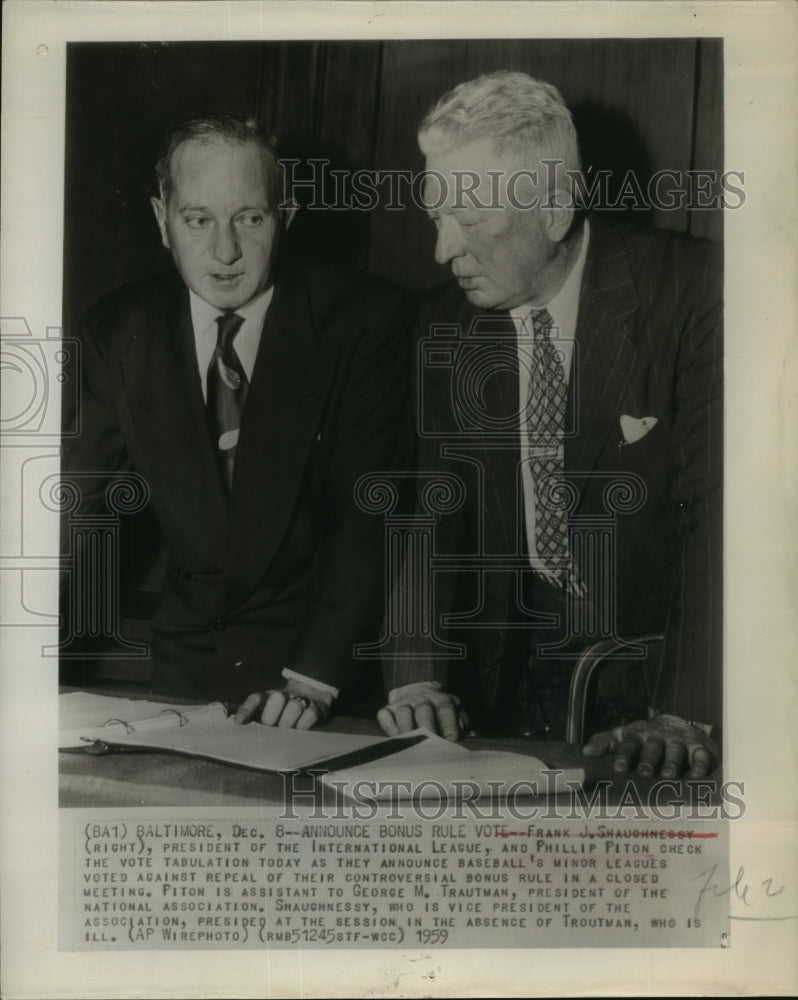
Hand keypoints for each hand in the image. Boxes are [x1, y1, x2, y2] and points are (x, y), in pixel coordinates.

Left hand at [234, 678, 334, 729]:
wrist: (311, 698)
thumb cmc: (281, 713)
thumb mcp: (266, 712)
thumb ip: (252, 715)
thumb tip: (236, 722)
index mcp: (268, 696)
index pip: (255, 699)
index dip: (246, 709)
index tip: (239, 722)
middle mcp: (284, 695)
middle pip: (278, 698)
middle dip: (273, 716)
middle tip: (274, 726)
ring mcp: (300, 700)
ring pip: (295, 707)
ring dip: (290, 722)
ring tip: (288, 729)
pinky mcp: (315, 708)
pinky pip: (309, 716)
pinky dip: (304, 725)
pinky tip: (300, 727)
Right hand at [377, 682, 467, 741]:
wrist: (418, 690)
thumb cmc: (439, 709)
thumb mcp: (455, 710)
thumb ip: (460, 721)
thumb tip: (463, 732)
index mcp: (441, 699)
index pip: (445, 710)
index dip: (449, 724)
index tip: (451, 740)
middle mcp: (421, 699)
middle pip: (424, 710)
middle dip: (427, 726)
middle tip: (430, 745)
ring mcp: (403, 703)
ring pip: (404, 712)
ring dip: (407, 728)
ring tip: (410, 745)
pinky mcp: (388, 709)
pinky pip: (385, 716)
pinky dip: (389, 726)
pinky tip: (394, 738)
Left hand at [582, 714, 718, 777]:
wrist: (677, 723)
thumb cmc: (646, 737)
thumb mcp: (624, 735)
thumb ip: (604, 742)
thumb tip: (585, 753)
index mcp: (638, 735)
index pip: (628, 744)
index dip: (623, 755)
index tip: (617, 768)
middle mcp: (657, 737)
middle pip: (652, 748)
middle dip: (648, 760)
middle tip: (643, 773)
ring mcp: (677, 741)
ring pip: (674, 752)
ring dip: (671, 763)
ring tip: (667, 776)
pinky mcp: (697, 747)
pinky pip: (699, 756)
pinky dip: (699, 765)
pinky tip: (696, 776)